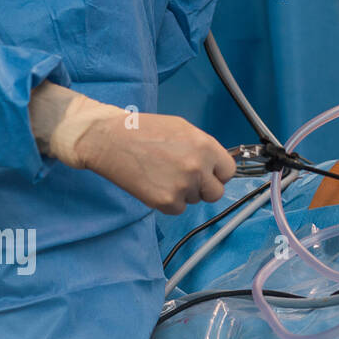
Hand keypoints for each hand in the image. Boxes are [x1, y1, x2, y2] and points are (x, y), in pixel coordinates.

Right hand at [72, 112, 235, 215]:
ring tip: (164, 175)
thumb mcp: (183, 128)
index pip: (228, 172)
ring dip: (184, 193)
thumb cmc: (143, 131)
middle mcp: (198, 168)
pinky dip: (168, 202)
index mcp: (206, 147)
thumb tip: (215, 162)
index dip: (218, 174)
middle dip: (203, 188)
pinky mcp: (165, 201)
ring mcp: (182, 186)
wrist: (109, 140)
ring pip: (194, 200)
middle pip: (215, 192)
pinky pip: (177, 209)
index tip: (210, 174)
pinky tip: (156, 185)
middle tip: (186, 179)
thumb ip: (203, 147)